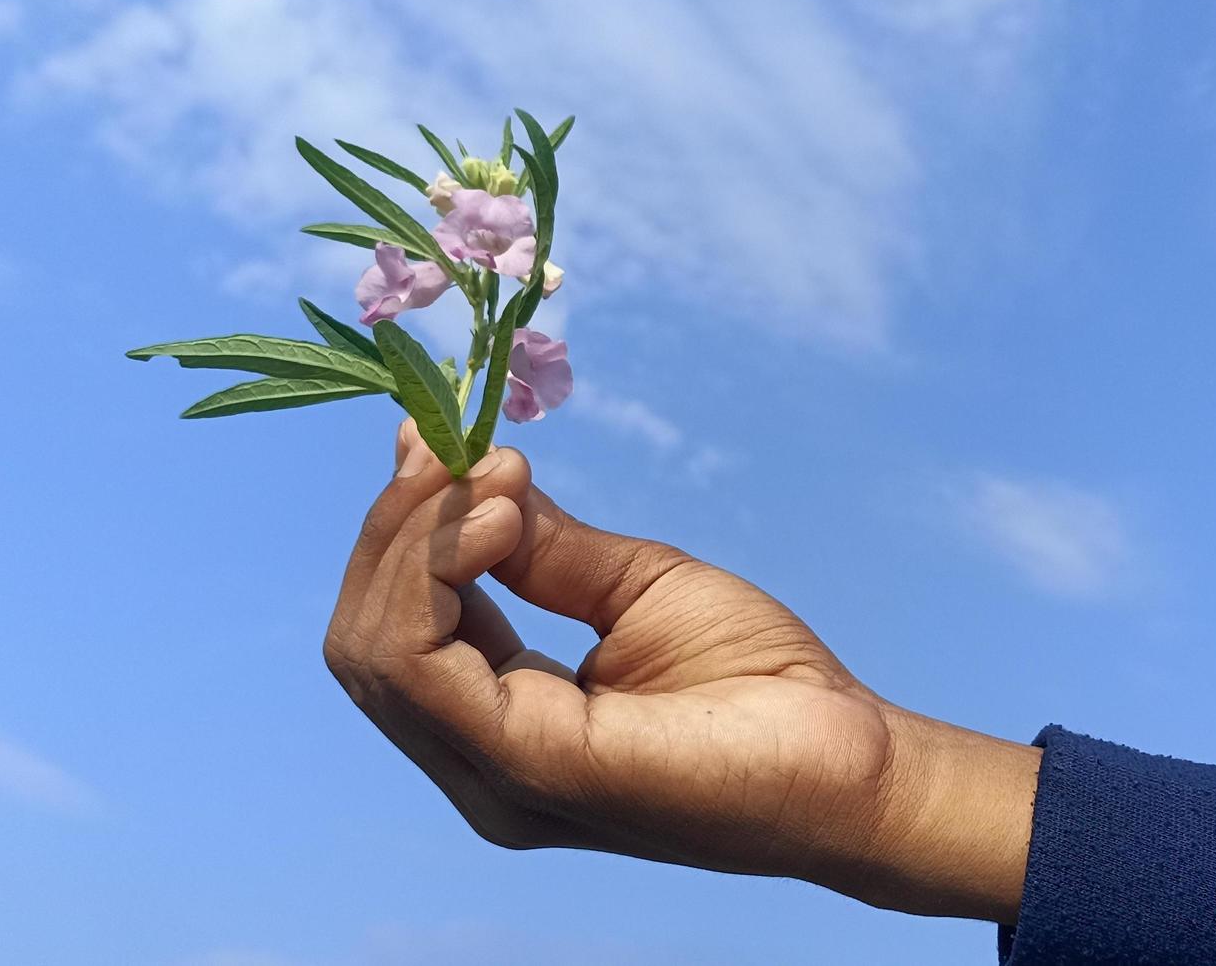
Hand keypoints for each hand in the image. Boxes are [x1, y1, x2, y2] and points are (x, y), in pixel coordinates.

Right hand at [323, 422, 1040, 921]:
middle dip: (394, 529)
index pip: (392, 633)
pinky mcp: (530, 769)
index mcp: (500, 725)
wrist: (852, 754)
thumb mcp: (632, 585)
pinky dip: (436, 574)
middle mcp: (479, 764)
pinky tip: (496, 520)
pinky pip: (420, 668)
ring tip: (492, 482)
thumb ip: (540, 545)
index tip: (444, 439)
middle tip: (456, 449)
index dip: (403, 531)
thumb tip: (465, 473)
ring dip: (412, 541)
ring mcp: (497, 776)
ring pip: (373, 651)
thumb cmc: (761, 681)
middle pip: (363, 641)